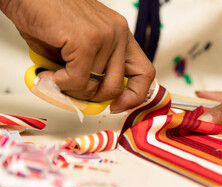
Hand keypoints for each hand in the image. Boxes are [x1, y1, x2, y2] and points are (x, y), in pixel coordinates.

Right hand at [0, 0, 153, 112]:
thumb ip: (93, 71)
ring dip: (71, 89)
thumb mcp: (81, 46)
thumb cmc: (49, 16)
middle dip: (93, 98)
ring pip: (94, 87)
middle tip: (74, 91)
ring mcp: (105, 36)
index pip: (144, 73)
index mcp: (121, 36)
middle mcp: (118, 34)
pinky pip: (76, 80)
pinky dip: (59, 83)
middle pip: (116, 87)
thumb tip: (93, 98)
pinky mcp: (86, 40)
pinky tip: (48, 74)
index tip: (117, 105)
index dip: (134, 96)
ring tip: (54, 77)